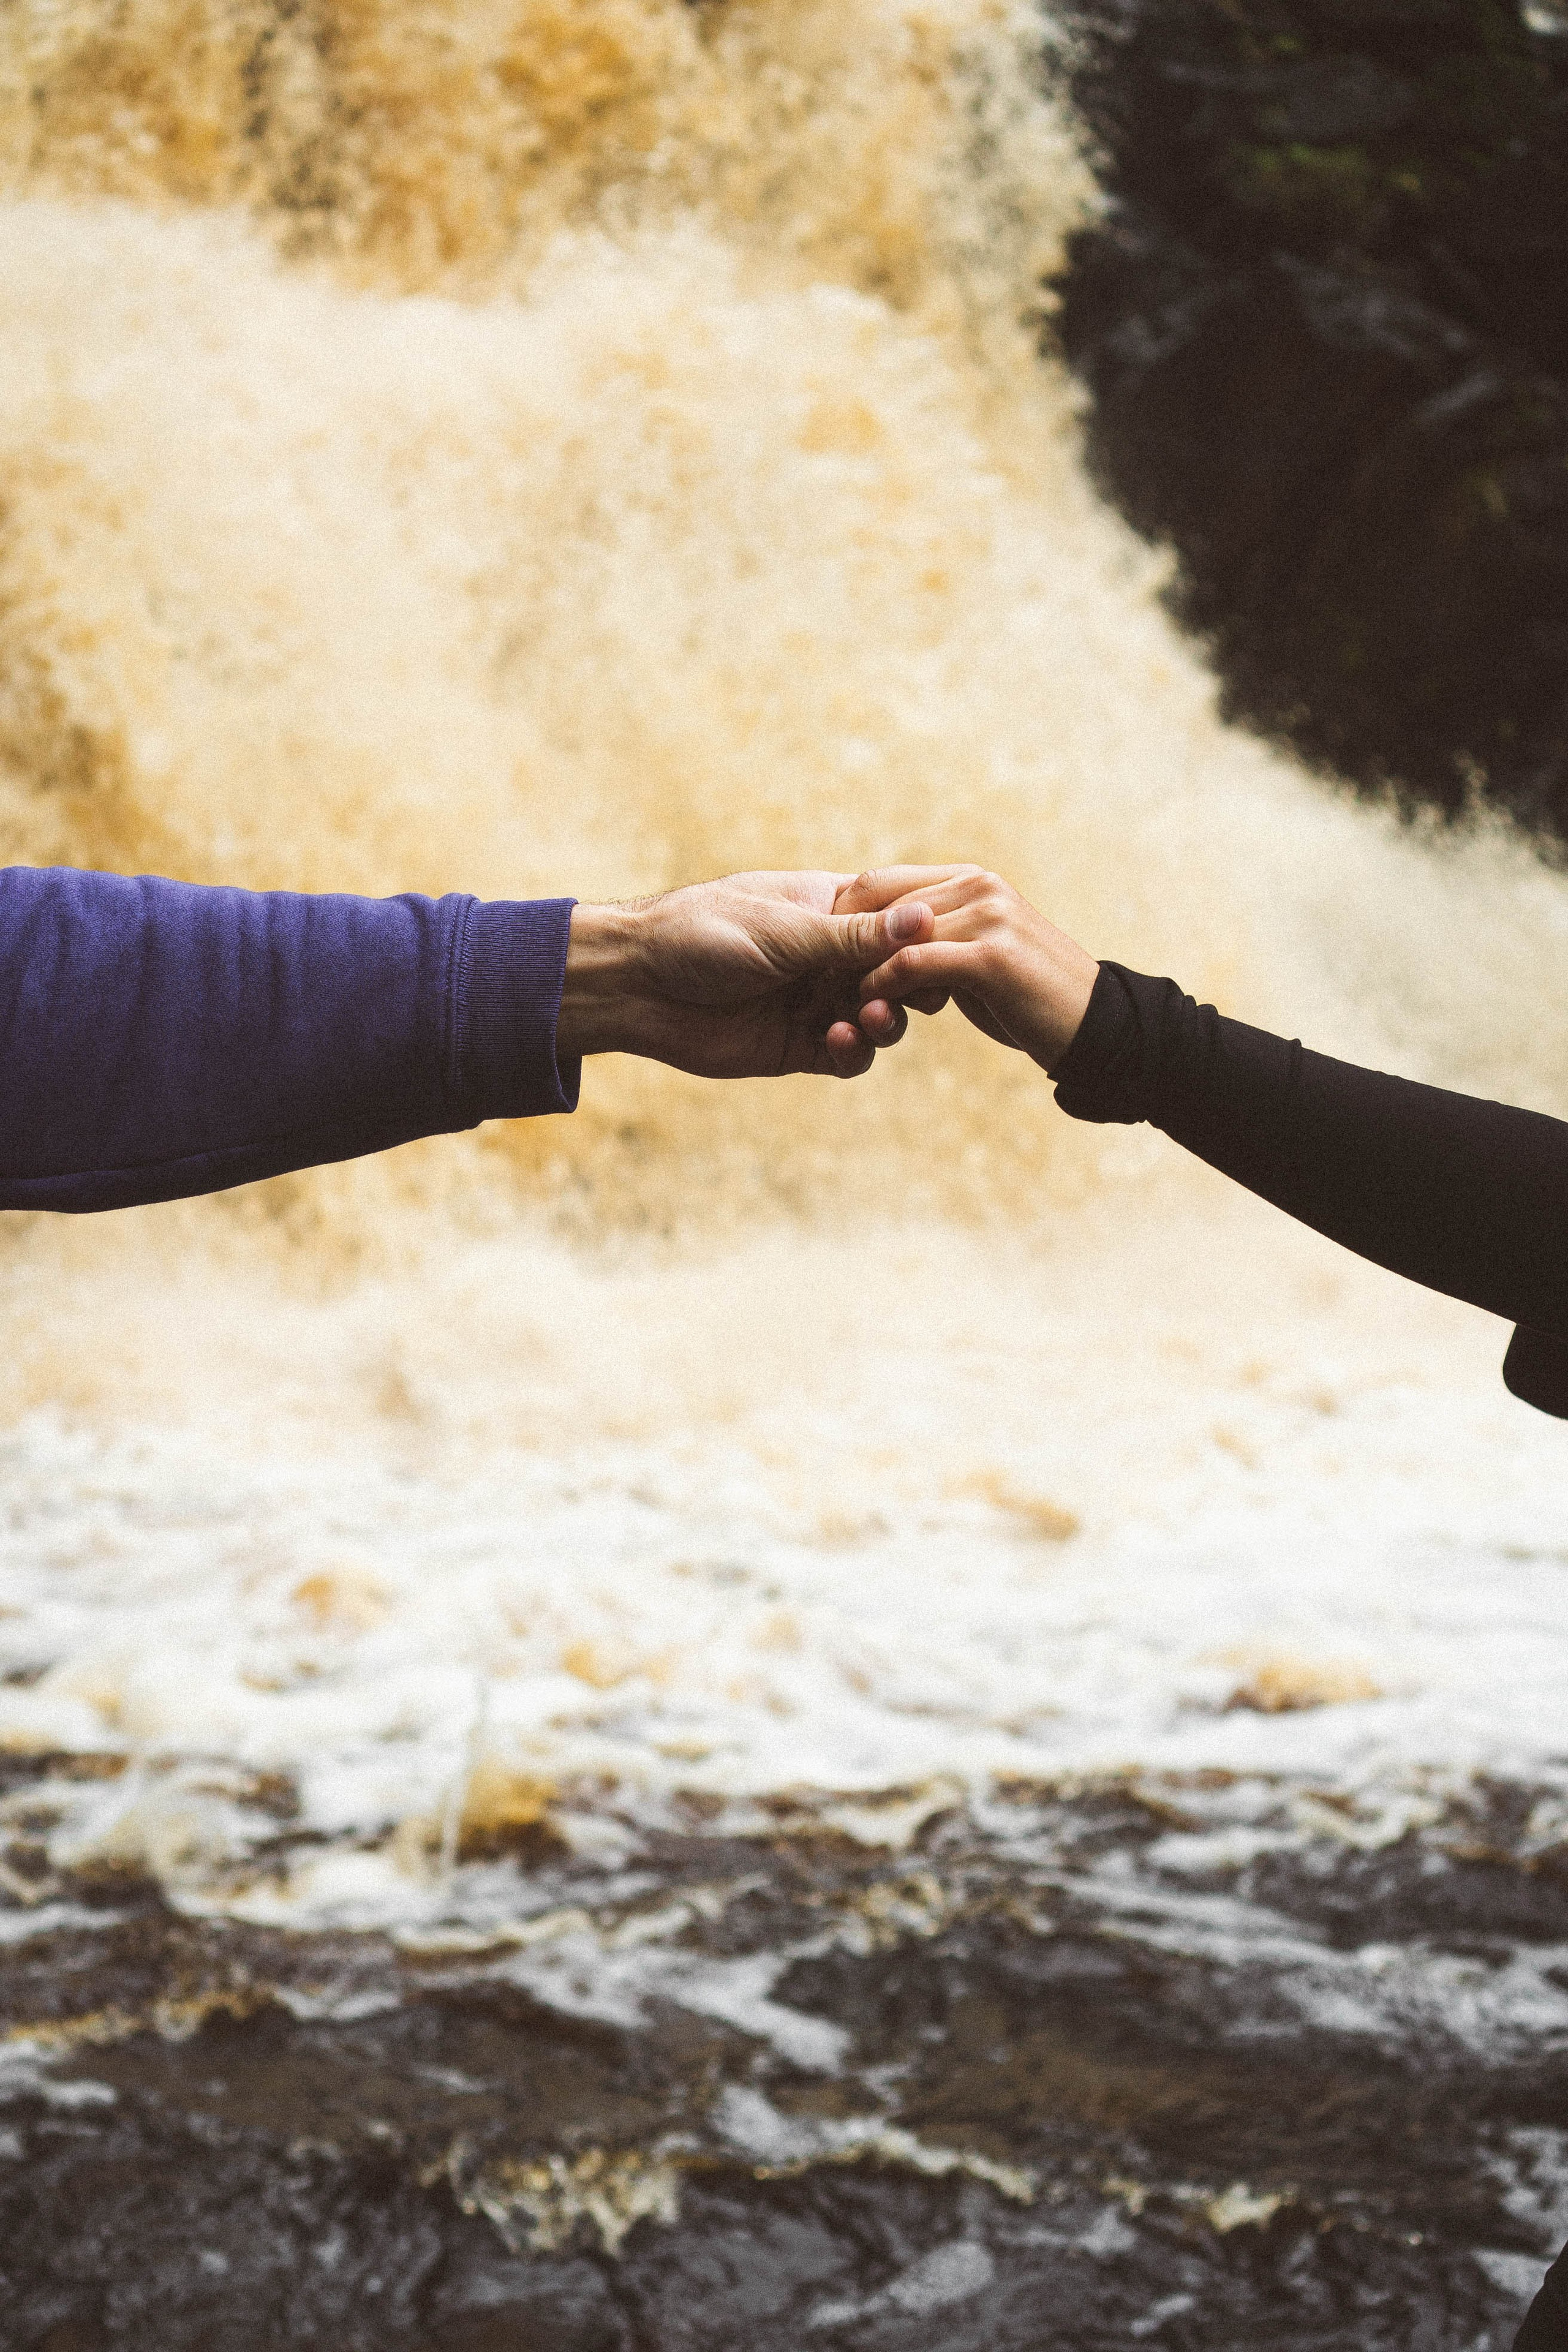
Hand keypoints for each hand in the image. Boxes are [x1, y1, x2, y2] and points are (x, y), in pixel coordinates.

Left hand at [557, 871, 935, 1079]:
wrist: (638, 985)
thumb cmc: (703, 934)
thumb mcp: (786, 930)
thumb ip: (854, 935)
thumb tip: (926, 916)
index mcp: (829, 908)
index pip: (896, 918)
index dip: (923, 935)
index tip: (941, 947)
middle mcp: (828, 955)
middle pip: (897, 973)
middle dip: (910, 985)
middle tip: (913, 993)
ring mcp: (815, 1001)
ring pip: (879, 1017)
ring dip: (885, 1020)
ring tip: (869, 1016)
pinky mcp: (799, 1046)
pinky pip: (847, 1055)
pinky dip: (853, 1051)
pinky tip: (837, 1039)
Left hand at [836, 866, 1099, 1072]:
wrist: (1096, 1030)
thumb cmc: (1031, 1001)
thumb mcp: (975, 962)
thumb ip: (933, 943)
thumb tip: (876, 944)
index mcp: (968, 880)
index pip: (878, 882)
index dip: (841, 920)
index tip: (821, 963)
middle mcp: (977, 886)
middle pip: (875, 899)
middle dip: (838, 943)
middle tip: (817, 983)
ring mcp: (986, 916)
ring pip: (890, 934)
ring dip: (856, 972)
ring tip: (841, 1004)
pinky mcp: (990, 957)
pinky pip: (912, 965)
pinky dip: (882, 989)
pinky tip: (871, 1014)